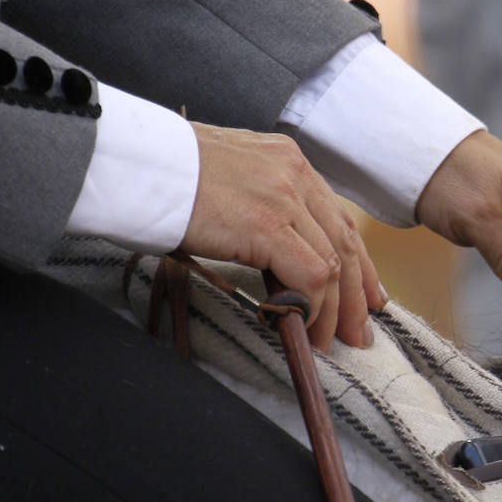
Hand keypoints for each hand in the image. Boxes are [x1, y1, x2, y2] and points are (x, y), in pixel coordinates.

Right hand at [179, 123, 383, 351]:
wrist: (136, 164)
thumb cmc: (165, 174)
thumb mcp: (226, 176)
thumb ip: (258, 201)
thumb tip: (270, 250)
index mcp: (287, 159)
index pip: (337, 216)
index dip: (358, 261)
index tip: (366, 293)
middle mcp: (294, 173)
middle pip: (344, 241)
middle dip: (356, 293)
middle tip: (360, 330)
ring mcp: (284, 197)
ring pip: (332, 263)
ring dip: (334, 310)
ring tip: (329, 342)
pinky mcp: (266, 226)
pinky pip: (310, 275)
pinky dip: (312, 307)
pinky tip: (301, 327)